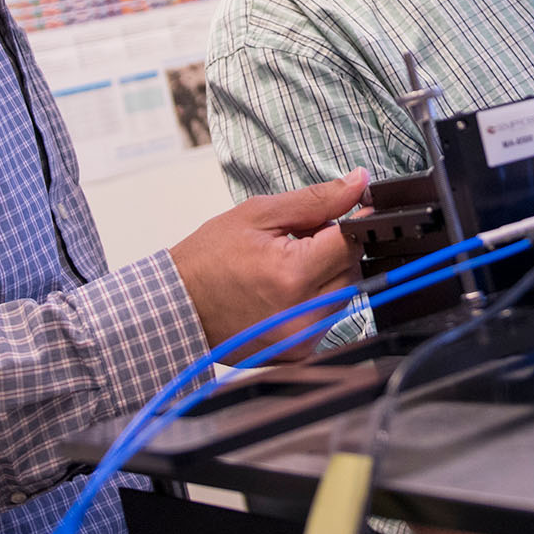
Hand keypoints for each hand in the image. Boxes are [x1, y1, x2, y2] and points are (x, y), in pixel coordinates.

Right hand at [170, 169, 369, 353]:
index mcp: (292, 275)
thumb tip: (358, 182)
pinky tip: (285, 289)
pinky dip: (316, 298)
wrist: (176, 307)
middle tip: (297, 240)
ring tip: (286, 265)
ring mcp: (302, 338)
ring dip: (327, 273)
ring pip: (345, 292)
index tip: (344, 212)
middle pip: (352, 268)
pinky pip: (328, 316)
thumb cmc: (207, 261)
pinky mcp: (299, 351)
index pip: (352, 241)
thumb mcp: (258, 215)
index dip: (351, 221)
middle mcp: (302, 313)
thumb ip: (316, 199)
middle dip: (333, 248)